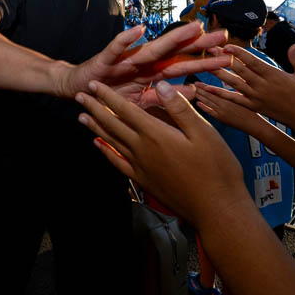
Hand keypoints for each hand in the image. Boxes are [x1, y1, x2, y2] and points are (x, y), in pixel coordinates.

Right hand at [62, 23, 229, 107]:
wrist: (78, 89)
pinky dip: (125, 40)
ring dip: (173, 39)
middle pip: (175, 53)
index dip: (205, 61)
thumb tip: (194, 92)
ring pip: (152, 48)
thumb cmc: (110, 93)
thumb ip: (165, 97)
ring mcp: (125, 60)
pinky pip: (116, 49)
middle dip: (199, 45)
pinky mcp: (105, 61)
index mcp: (152, 73)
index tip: (229, 56)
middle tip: (223, 36)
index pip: (184, 66)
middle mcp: (143, 63)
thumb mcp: (141, 101)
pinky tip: (137, 30)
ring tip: (193, 29)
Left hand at [75, 80, 247, 227]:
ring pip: (111, 142)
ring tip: (82, 117)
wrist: (215, 209)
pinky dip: (106, 152)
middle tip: (78, 96)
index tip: (93, 85)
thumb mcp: (204, 132)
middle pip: (112, 124)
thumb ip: (178, 108)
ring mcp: (140, 167)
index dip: (107, 96)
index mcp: (156, 134)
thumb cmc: (216, 169)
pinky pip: (118, 163)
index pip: (125, 110)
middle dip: (94, 108)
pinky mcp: (143, 181)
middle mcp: (142, 150)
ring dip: (95, 127)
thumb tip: (159, 86)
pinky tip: (98, 145)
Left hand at [194, 84, 273, 136]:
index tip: (197, 81)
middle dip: (199, 89)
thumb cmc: (251, 108)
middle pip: (209, 95)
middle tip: (192, 84)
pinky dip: (203, 107)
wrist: (254, 124)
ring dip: (199, 96)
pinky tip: (198, 103)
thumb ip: (234, 88)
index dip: (205, 85)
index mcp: (231, 96)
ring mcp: (222, 112)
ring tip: (193, 91)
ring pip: (208, 102)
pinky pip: (210, 112)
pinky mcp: (221, 118)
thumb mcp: (244, 95)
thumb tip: (228, 80)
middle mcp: (225, 103)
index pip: (214, 89)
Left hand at [206, 43, 294, 129]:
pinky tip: (209, 90)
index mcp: (274, 77)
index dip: (239, 53)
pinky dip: (221, 94)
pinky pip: (235, 99)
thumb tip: (293, 45)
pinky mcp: (255, 107)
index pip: (253, 62)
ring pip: (234, 84)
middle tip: (209, 49)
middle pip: (239, 70)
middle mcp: (262, 87)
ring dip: (219, 74)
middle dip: (223, 59)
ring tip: (204, 66)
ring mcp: (257, 98)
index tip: (226, 45)